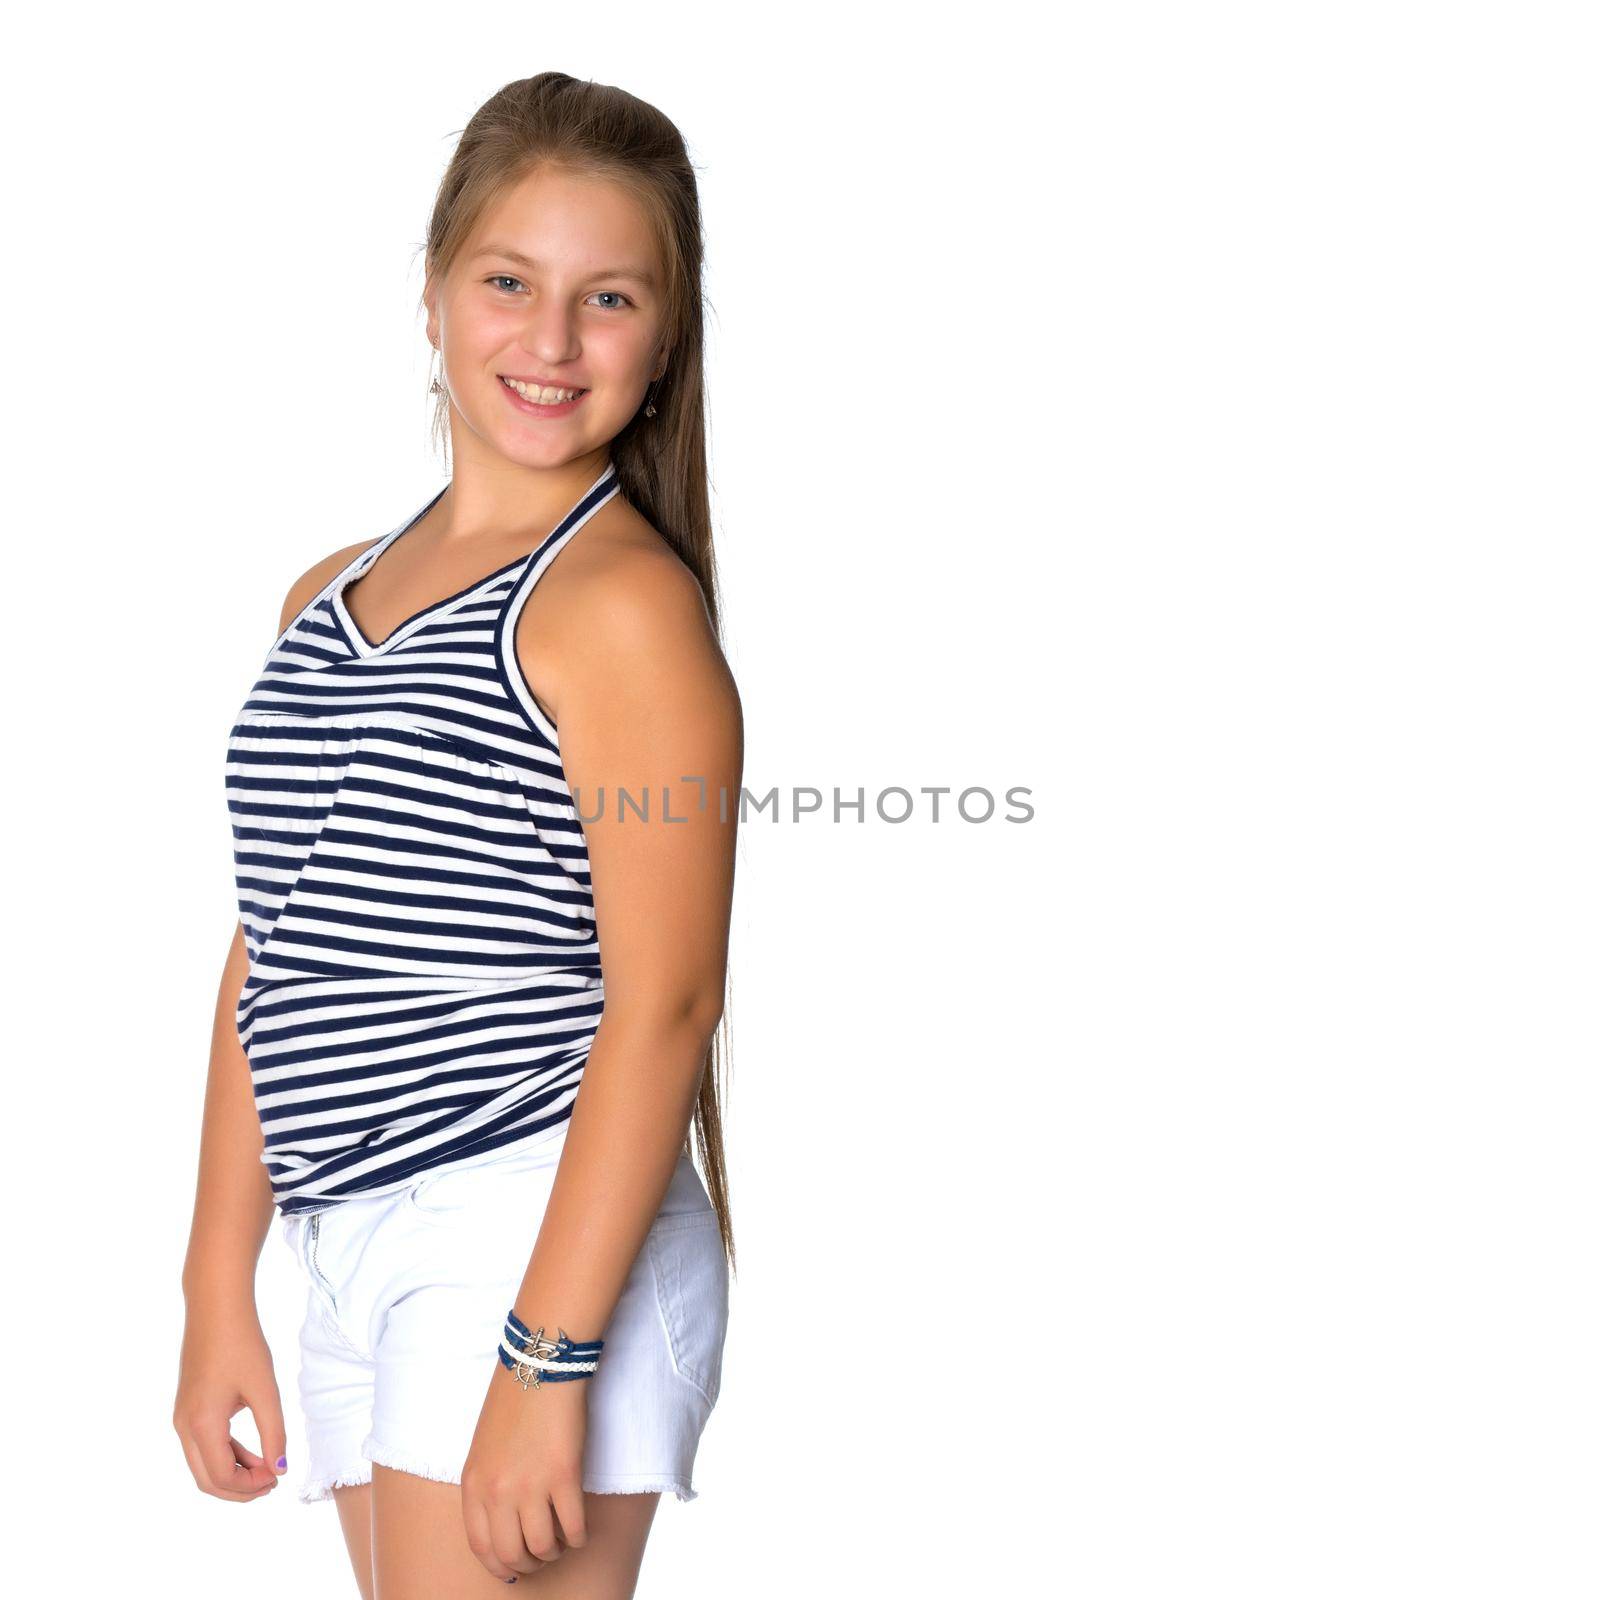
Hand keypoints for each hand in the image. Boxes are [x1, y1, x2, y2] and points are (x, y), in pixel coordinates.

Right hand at [172, 1298, 287, 1500]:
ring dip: (233, 1472)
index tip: (278, 1478)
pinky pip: (203, 1444)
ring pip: (203, 1463)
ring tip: (267, 1469)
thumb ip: (273, 1432)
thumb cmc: (242, 1345)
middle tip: (272, 1483)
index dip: (250, 1486)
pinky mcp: (188, 1408)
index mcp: (201, 1425)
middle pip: (206, 1479)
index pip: (221, 1477)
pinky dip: (226, 1454)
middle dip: (238, 1488)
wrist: (216, 1308)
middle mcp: (184, 1427)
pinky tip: (252, 1451)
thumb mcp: (265, 1389)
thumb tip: (279, 1469)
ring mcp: (182, 1418)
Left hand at [460, 1364, 591, 1580]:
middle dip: (529, 1564)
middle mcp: (498, 1491)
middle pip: (512, 1553)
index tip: (513, 1568)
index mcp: (474, 1483)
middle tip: (542, 1556)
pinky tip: (580, 1531)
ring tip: (562, 1542)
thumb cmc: (514, 1400)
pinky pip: (573, 1527)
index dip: (499, 1565)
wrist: (540, 1365)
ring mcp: (531, 1485)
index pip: (480, 1546)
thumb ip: (489, 1485)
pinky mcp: (564, 1475)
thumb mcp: (483, 1447)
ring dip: (555, 1551)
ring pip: (543, 1546)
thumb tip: (504, 1524)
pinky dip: (579, 1537)